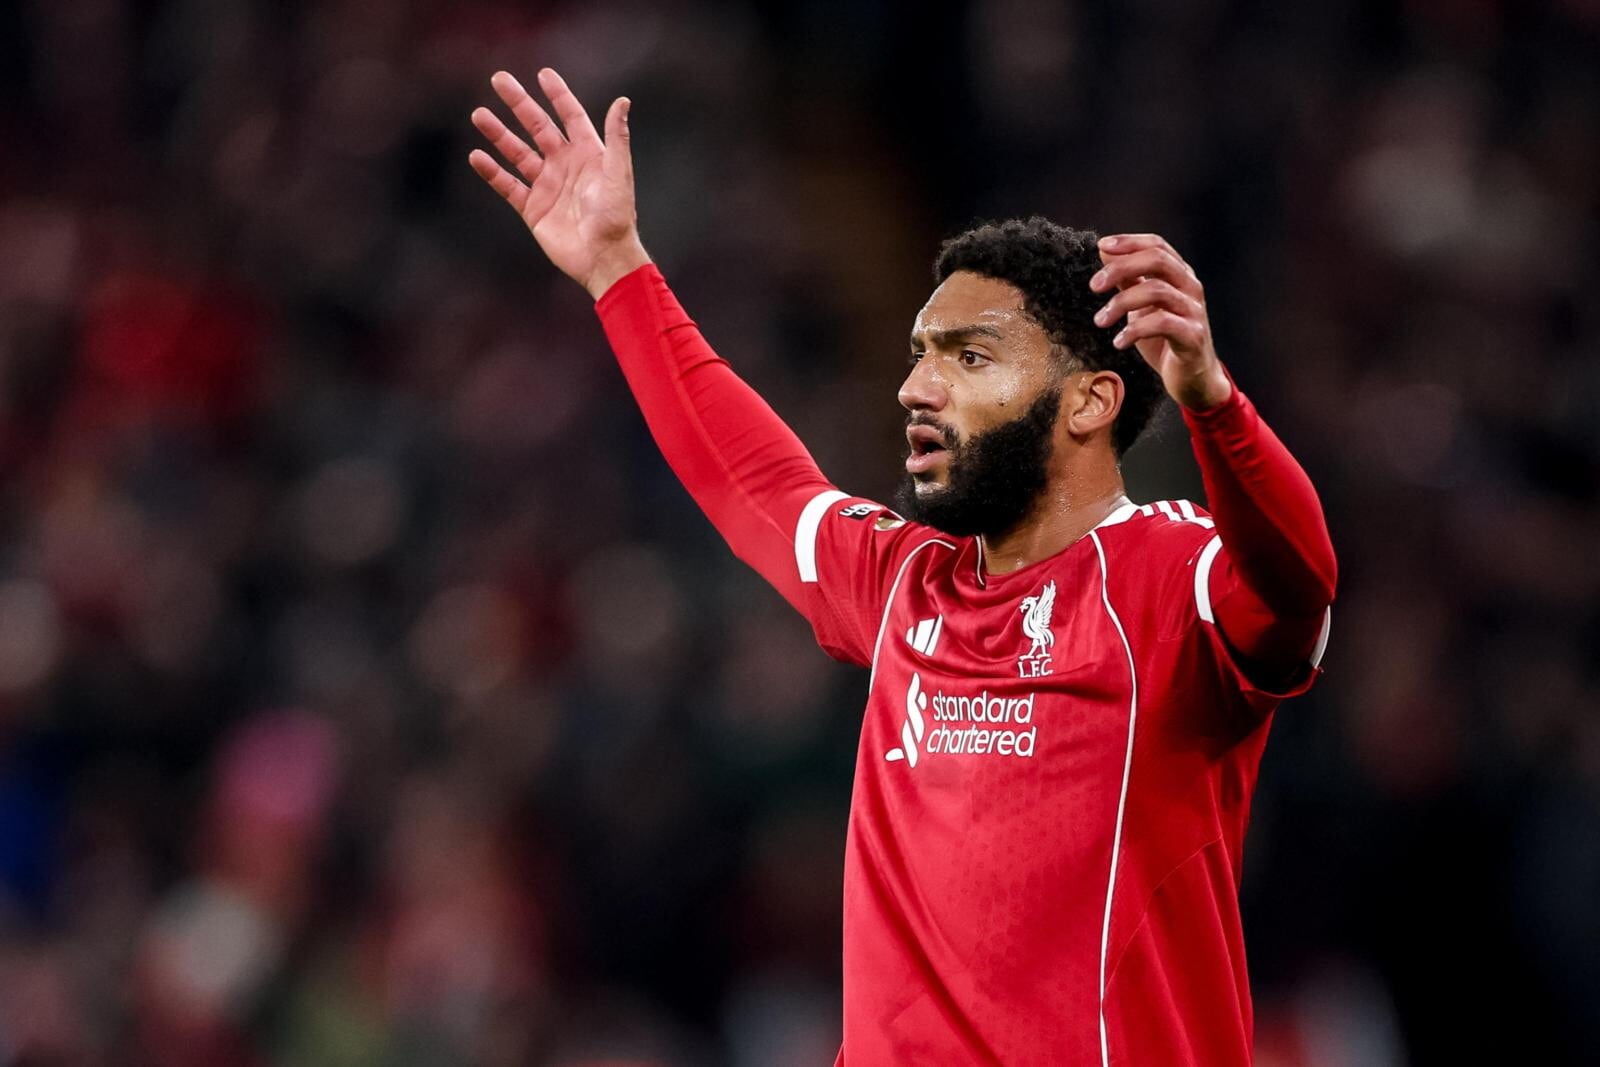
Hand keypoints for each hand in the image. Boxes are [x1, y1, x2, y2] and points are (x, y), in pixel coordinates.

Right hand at [469, 68, 649, 298]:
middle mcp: (565, 166)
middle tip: (499, 79)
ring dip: (499, 134)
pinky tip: (477, 156)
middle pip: (537, 127)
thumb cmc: (616, 217)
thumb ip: (616, 138)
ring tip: (479, 115)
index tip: (542, 74)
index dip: (558, 95)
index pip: (570, 117)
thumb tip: (622, 101)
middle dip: (519, 104)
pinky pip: (508, 186)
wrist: (603, 258)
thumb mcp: (617, 174)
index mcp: (588, 154)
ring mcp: (547, 186)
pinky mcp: (533, 208)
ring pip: (517, 153)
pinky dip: (492, 172)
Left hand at [1088, 233, 1231, 410]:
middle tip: (1094, 286)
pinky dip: (1134, 330)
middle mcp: (1190, 287)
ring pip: (1157, 290)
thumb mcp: (1141, 306)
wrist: (1192, 378)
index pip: (1157, 245)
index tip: (1101, 247)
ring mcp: (1193, 311)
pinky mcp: (1193, 336)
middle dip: (1121, 268)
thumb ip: (1128, 279)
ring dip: (1121, 303)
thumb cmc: (1165, 340)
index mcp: (1179, 275)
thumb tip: (1105, 251)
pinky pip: (1162, 323)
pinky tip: (1118, 342)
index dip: (1129, 242)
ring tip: (1100, 321)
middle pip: (1157, 260)